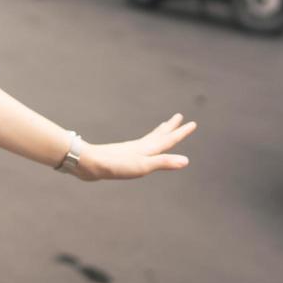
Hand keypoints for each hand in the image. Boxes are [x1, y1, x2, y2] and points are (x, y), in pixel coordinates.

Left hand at [71, 114, 196, 181]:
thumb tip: (186, 161)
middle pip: (159, 135)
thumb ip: (163, 162)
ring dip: (159, 132)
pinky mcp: (122, 155)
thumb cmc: (116, 166)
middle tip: (179, 116)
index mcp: (147, 149)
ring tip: (163, 127)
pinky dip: (146, 143)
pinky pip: (140, 146)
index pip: (168, 139)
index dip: (181, 132)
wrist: (90, 163)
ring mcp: (130, 150)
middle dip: (170, 127)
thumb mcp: (143, 166)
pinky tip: (141, 147)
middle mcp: (140, 147)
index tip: (192, 123)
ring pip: (149, 139)